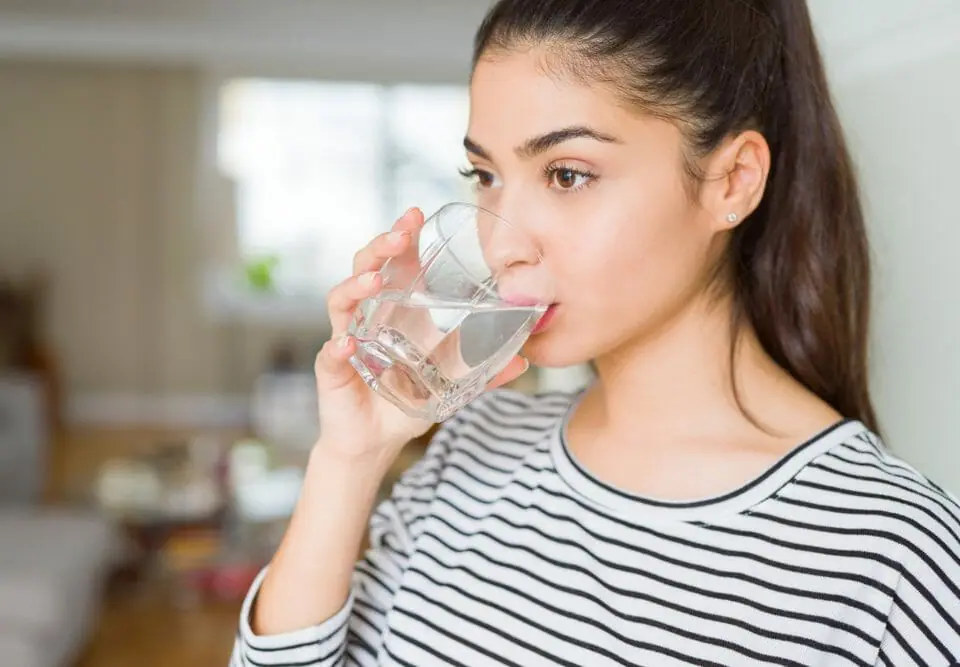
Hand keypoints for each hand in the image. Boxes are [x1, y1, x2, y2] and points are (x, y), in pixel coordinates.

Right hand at [314, 207, 528, 465]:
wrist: (374, 442)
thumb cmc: (405, 403)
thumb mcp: (451, 385)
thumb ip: (484, 372)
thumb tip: (524, 360)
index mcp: (393, 312)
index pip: (394, 265)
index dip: (402, 238)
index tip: (416, 215)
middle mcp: (366, 319)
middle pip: (365, 270)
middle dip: (380, 248)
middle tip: (399, 234)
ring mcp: (347, 341)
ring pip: (341, 303)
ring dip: (355, 287)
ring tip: (374, 281)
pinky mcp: (333, 372)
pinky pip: (330, 355)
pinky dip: (337, 349)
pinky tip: (347, 345)